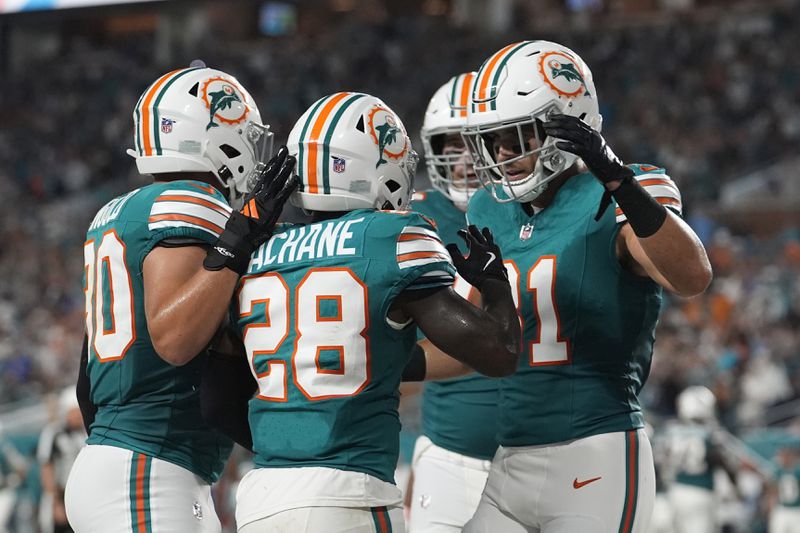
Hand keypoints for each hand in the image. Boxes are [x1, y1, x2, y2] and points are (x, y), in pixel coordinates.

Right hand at [204, 146, 297, 273]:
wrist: (241, 234)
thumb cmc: (244, 226)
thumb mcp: (248, 212)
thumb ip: (257, 205)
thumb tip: (260, 205)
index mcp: (255, 193)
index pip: (264, 175)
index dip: (271, 165)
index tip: (276, 157)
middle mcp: (261, 193)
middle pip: (271, 173)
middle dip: (278, 160)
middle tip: (284, 150)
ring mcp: (267, 199)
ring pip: (277, 179)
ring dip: (285, 168)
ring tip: (292, 159)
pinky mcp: (274, 206)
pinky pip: (284, 193)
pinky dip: (291, 185)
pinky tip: (296, 179)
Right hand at [446, 225, 507, 289]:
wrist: (493, 282)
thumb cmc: (475, 275)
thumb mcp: (461, 266)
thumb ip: (454, 254)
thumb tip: (450, 245)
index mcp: (475, 246)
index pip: (468, 234)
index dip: (462, 233)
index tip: (458, 233)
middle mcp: (485, 245)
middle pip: (478, 231)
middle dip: (471, 229)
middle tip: (468, 229)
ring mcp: (493, 248)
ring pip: (488, 233)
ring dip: (482, 232)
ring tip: (479, 235)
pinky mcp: (498, 253)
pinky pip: (492, 242)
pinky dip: (488, 241)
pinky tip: (486, 246)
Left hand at [542, 114, 632, 187]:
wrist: (612, 169)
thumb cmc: (602, 158)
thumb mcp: (593, 144)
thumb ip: (582, 138)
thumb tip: (568, 135)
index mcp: (592, 132)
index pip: (576, 120)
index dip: (563, 117)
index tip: (552, 117)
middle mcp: (591, 135)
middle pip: (572, 126)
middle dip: (558, 123)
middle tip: (547, 124)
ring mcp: (590, 144)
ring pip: (573, 135)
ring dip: (559, 132)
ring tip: (549, 132)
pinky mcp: (589, 154)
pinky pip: (575, 148)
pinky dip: (566, 145)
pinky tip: (558, 144)